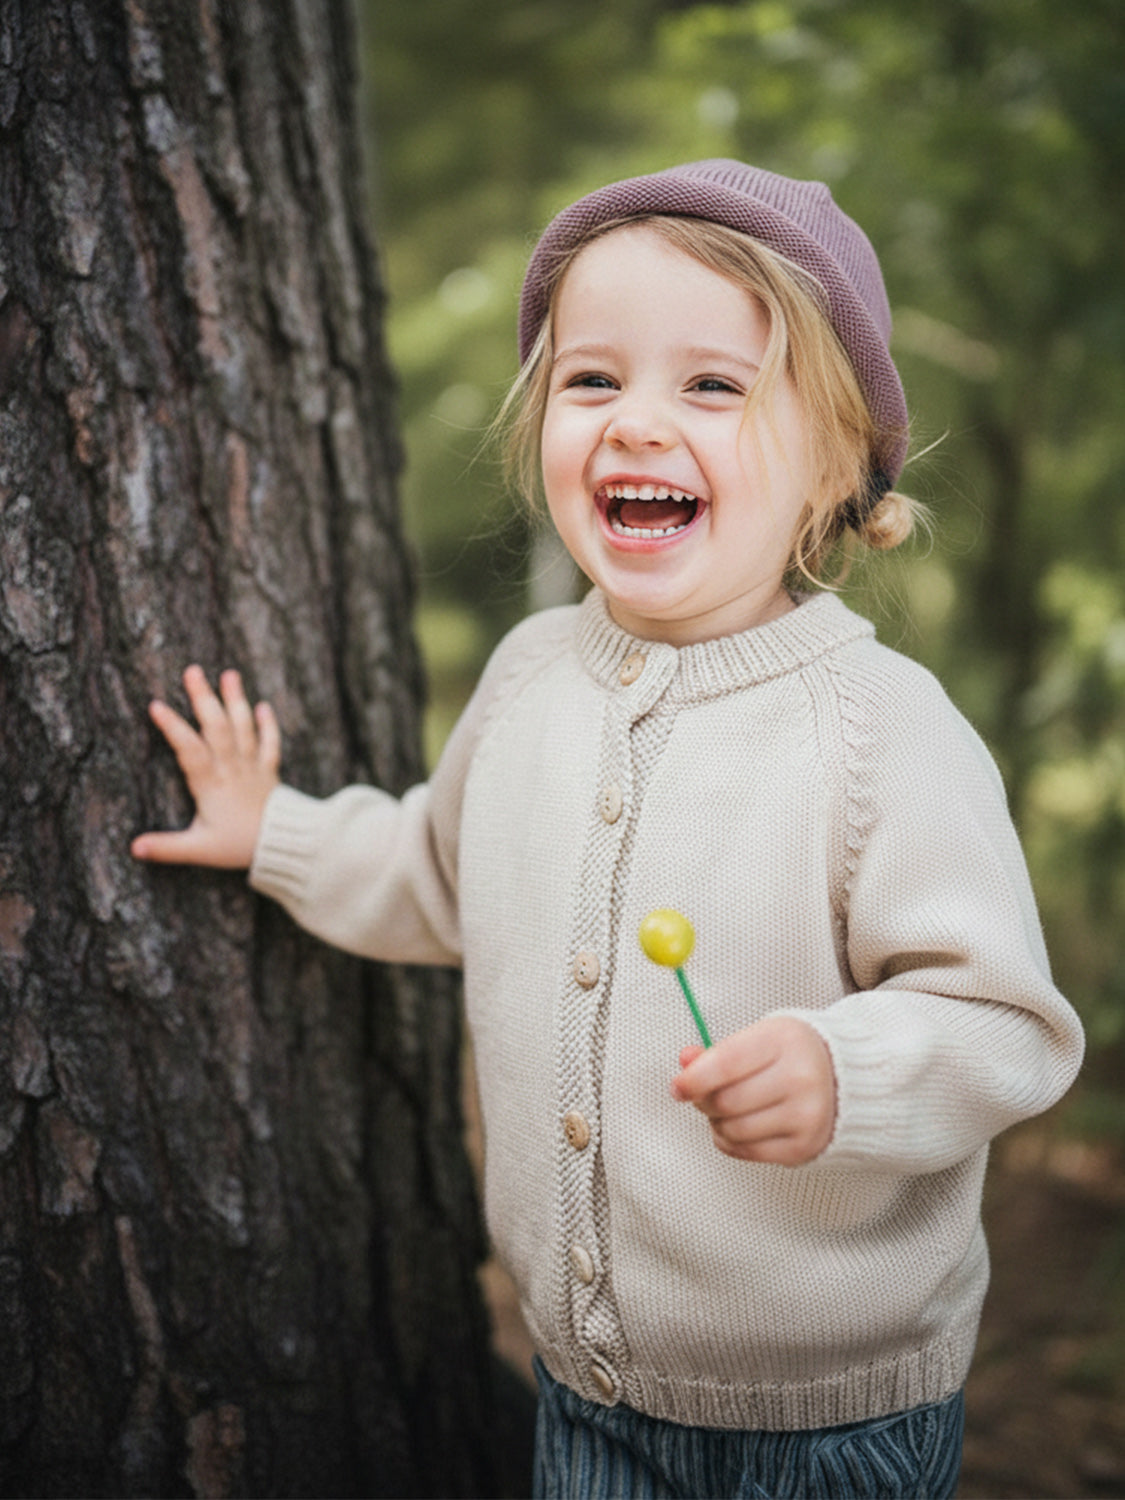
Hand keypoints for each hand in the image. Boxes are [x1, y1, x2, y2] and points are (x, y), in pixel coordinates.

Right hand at [131, 665, 280, 868]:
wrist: (285, 846)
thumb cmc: (238, 847)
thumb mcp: (199, 849)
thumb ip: (166, 847)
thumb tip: (134, 848)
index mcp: (211, 785)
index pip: (189, 750)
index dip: (173, 728)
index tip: (156, 705)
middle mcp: (232, 769)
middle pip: (217, 728)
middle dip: (204, 698)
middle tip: (193, 671)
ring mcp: (253, 767)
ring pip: (244, 729)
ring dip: (236, 701)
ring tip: (229, 674)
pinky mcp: (270, 772)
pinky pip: (270, 744)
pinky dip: (268, 725)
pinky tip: (263, 706)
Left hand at [670, 1016, 836, 1165]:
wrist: (844, 1078)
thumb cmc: (791, 1055)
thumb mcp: (757, 1039)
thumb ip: (717, 1051)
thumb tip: (685, 1062)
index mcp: (785, 1040)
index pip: (727, 1062)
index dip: (694, 1078)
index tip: (678, 1086)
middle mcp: (800, 1077)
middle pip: (726, 1101)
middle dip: (703, 1101)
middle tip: (702, 1095)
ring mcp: (806, 1115)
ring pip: (733, 1129)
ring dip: (716, 1123)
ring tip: (725, 1109)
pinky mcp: (804, 1146)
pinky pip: (747, 1151)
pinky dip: (730, 1141)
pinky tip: (737, 1126)